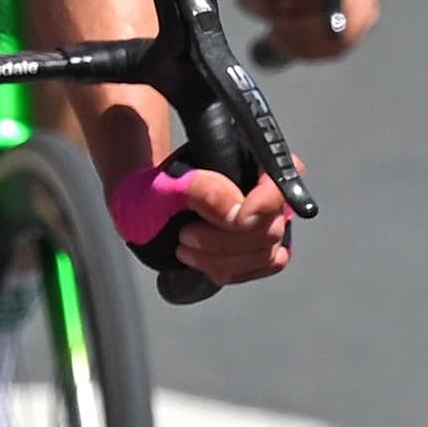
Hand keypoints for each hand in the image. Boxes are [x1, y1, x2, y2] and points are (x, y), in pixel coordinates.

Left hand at [109, 155, 299, 285]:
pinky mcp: (263, 247)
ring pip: (267, 253)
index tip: (236, 220)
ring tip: (185, 247)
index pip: (283, 178)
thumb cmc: (154, 190)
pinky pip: (261, 268)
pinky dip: (228, 270)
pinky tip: (201, 260)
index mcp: (253, 156)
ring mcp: (270, 219)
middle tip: (186, 235)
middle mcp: (270, 187)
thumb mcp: (165, 185)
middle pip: (271, 227)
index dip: (265, 203)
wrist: (145, 209)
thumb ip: (202, 189)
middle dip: (225, 240)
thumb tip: (237, 212)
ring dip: (221, 259)